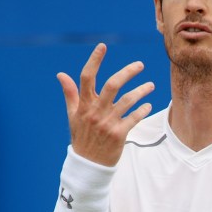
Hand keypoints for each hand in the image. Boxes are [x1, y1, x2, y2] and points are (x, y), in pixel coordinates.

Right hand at [57, 43, 154, 166]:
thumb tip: (61, 75)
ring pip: (127, 100)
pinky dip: (142, 110)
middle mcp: (95, 112)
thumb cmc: (82, 138)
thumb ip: (70, 94)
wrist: (89, 165)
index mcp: (83, 105)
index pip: (87, 77)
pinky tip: (147, 105)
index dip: (94, 60)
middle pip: (113, 85)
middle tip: (140, 65)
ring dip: (141, 91)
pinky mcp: (119, 134)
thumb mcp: (73, 116)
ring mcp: (108, 123)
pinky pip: (134, 118)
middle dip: (128, 72)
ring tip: (150, 85)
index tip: (102, 46)